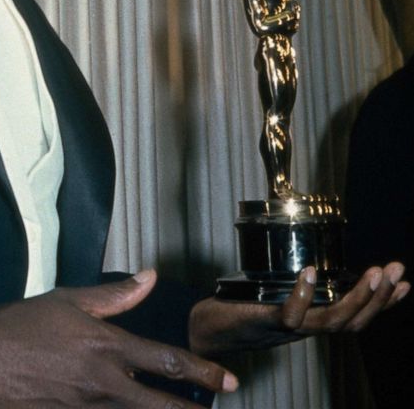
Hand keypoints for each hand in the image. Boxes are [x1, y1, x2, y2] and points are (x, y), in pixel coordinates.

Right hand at [0, 270, 238, 406]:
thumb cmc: (21, 326)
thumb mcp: (67, 300)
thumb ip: (113, 295)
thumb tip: (149, 277)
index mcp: (106, 347)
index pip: (167, 362)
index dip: (203, 373)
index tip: (228, 381)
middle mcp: (104, 384)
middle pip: (162, 407)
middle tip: (218, 405)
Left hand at [189, 263, 409, 356]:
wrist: (205, 331)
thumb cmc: (239, 312)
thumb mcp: (277, 299)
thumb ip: (298, 293)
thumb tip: (319, 268)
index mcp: (311, 323)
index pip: (356, 318)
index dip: (382, 304)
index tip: (404, 284)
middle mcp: (305, 329)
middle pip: (353, 322)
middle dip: (379, 297)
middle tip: (396, 270)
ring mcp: (286, 328)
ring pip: (331, 321)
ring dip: (355, 299)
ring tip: (373, 273)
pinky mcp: (263, 321)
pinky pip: (289, 314)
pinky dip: (302, 295)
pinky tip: (312, 273)